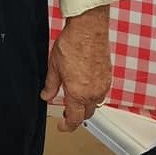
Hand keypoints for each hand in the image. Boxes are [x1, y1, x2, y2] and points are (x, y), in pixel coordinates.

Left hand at [41, 7, 111, 130]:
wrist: (88, 28)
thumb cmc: (72, 43)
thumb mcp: (54, 66)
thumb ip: (50, 85)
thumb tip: (46, 95)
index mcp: (78, 94)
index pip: (75, 119)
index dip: (67, 126)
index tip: (62, 125)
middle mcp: (93, 93)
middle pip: (87, 114)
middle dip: (77, 115)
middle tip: (67, 111)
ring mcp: (103, 85)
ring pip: (96, 103)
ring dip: (86, 105)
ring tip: (76, 97)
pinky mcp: (109, 75)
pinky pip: (102, 92)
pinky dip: (94, 93)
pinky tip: (86, 84)